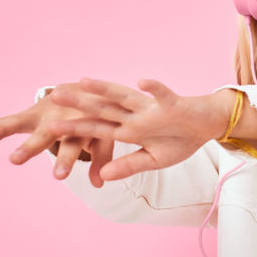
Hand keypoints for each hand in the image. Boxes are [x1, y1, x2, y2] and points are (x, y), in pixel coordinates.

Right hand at [0, 86, 115, 186]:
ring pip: (21, 123)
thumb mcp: (104, 136)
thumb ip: (102, 158)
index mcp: (83, 123)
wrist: (88, 89)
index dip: (67, 160)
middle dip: (30, 147)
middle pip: (43, 134)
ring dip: (4, 129)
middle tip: (15, 160)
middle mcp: (61, 117)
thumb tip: (98, 184)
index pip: (74, 144)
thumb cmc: (99, 119)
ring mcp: (44, 114)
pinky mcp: (31, 113)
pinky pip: (8, 121)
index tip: (58, 176)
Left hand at [43, 79, 226, 181]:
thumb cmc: (180, 141)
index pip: (98, 129)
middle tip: (54, 96)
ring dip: (106, 89)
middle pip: (103, 109)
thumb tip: (102, 175)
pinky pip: (162, 95)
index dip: (76, 128)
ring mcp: (152, 109)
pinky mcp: (172, 104)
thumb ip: (128, 165)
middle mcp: (136, 117)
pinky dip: (154, 89)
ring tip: (84, 81)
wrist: (206, 126)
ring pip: (124, 97)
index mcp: (130, 131)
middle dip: (80, 104)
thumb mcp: (153, 160)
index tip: (50, 128)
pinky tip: (142, 82)